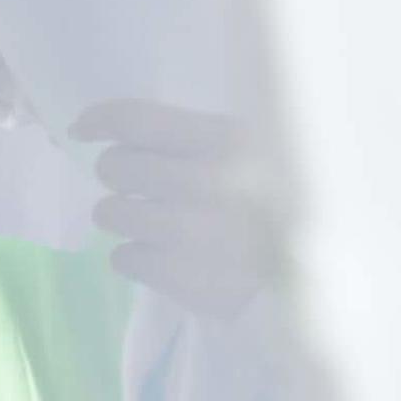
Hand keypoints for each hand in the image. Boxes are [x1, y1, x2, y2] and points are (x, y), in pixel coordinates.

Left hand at [73, 99, 274, 317]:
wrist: (319, 279)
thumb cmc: (279, 204)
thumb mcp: (253, 151)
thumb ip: (193, 136)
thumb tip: (111, 126)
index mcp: (227, 141)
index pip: (136, 120)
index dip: (98, 120)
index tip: (81, 130)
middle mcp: (209, 183)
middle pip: (114, 167)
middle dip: (121, 176)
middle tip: (146, 187)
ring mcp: (194, 234)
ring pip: (109, 212)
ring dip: (125, 216)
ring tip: (160, 224)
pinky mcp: (184, 280)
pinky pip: (121, 257)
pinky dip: (137, 257)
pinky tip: (171, 256)